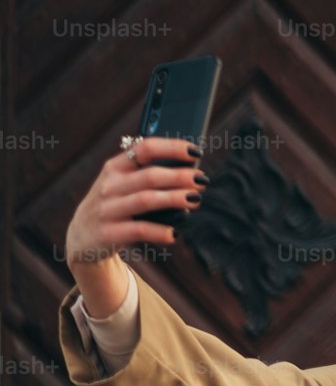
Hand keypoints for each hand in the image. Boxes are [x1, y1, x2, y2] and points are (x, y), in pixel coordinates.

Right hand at [64, 134, 208, 274]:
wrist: (83, 237)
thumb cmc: (115, 206)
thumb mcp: (122, 185)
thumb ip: (147, 175)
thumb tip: (189, 170)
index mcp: (115, 167)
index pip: (144, 149)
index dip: (171, 148)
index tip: (196, 152)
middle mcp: (110, 185)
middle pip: (149, 176)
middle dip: (179, 177)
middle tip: (202, 180)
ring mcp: (108, 209)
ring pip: (146, 200)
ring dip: (174, 199)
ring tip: (195, 200)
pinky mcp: (108, 233)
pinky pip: (138, 230)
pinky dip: (159, 232)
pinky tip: (175, 234)